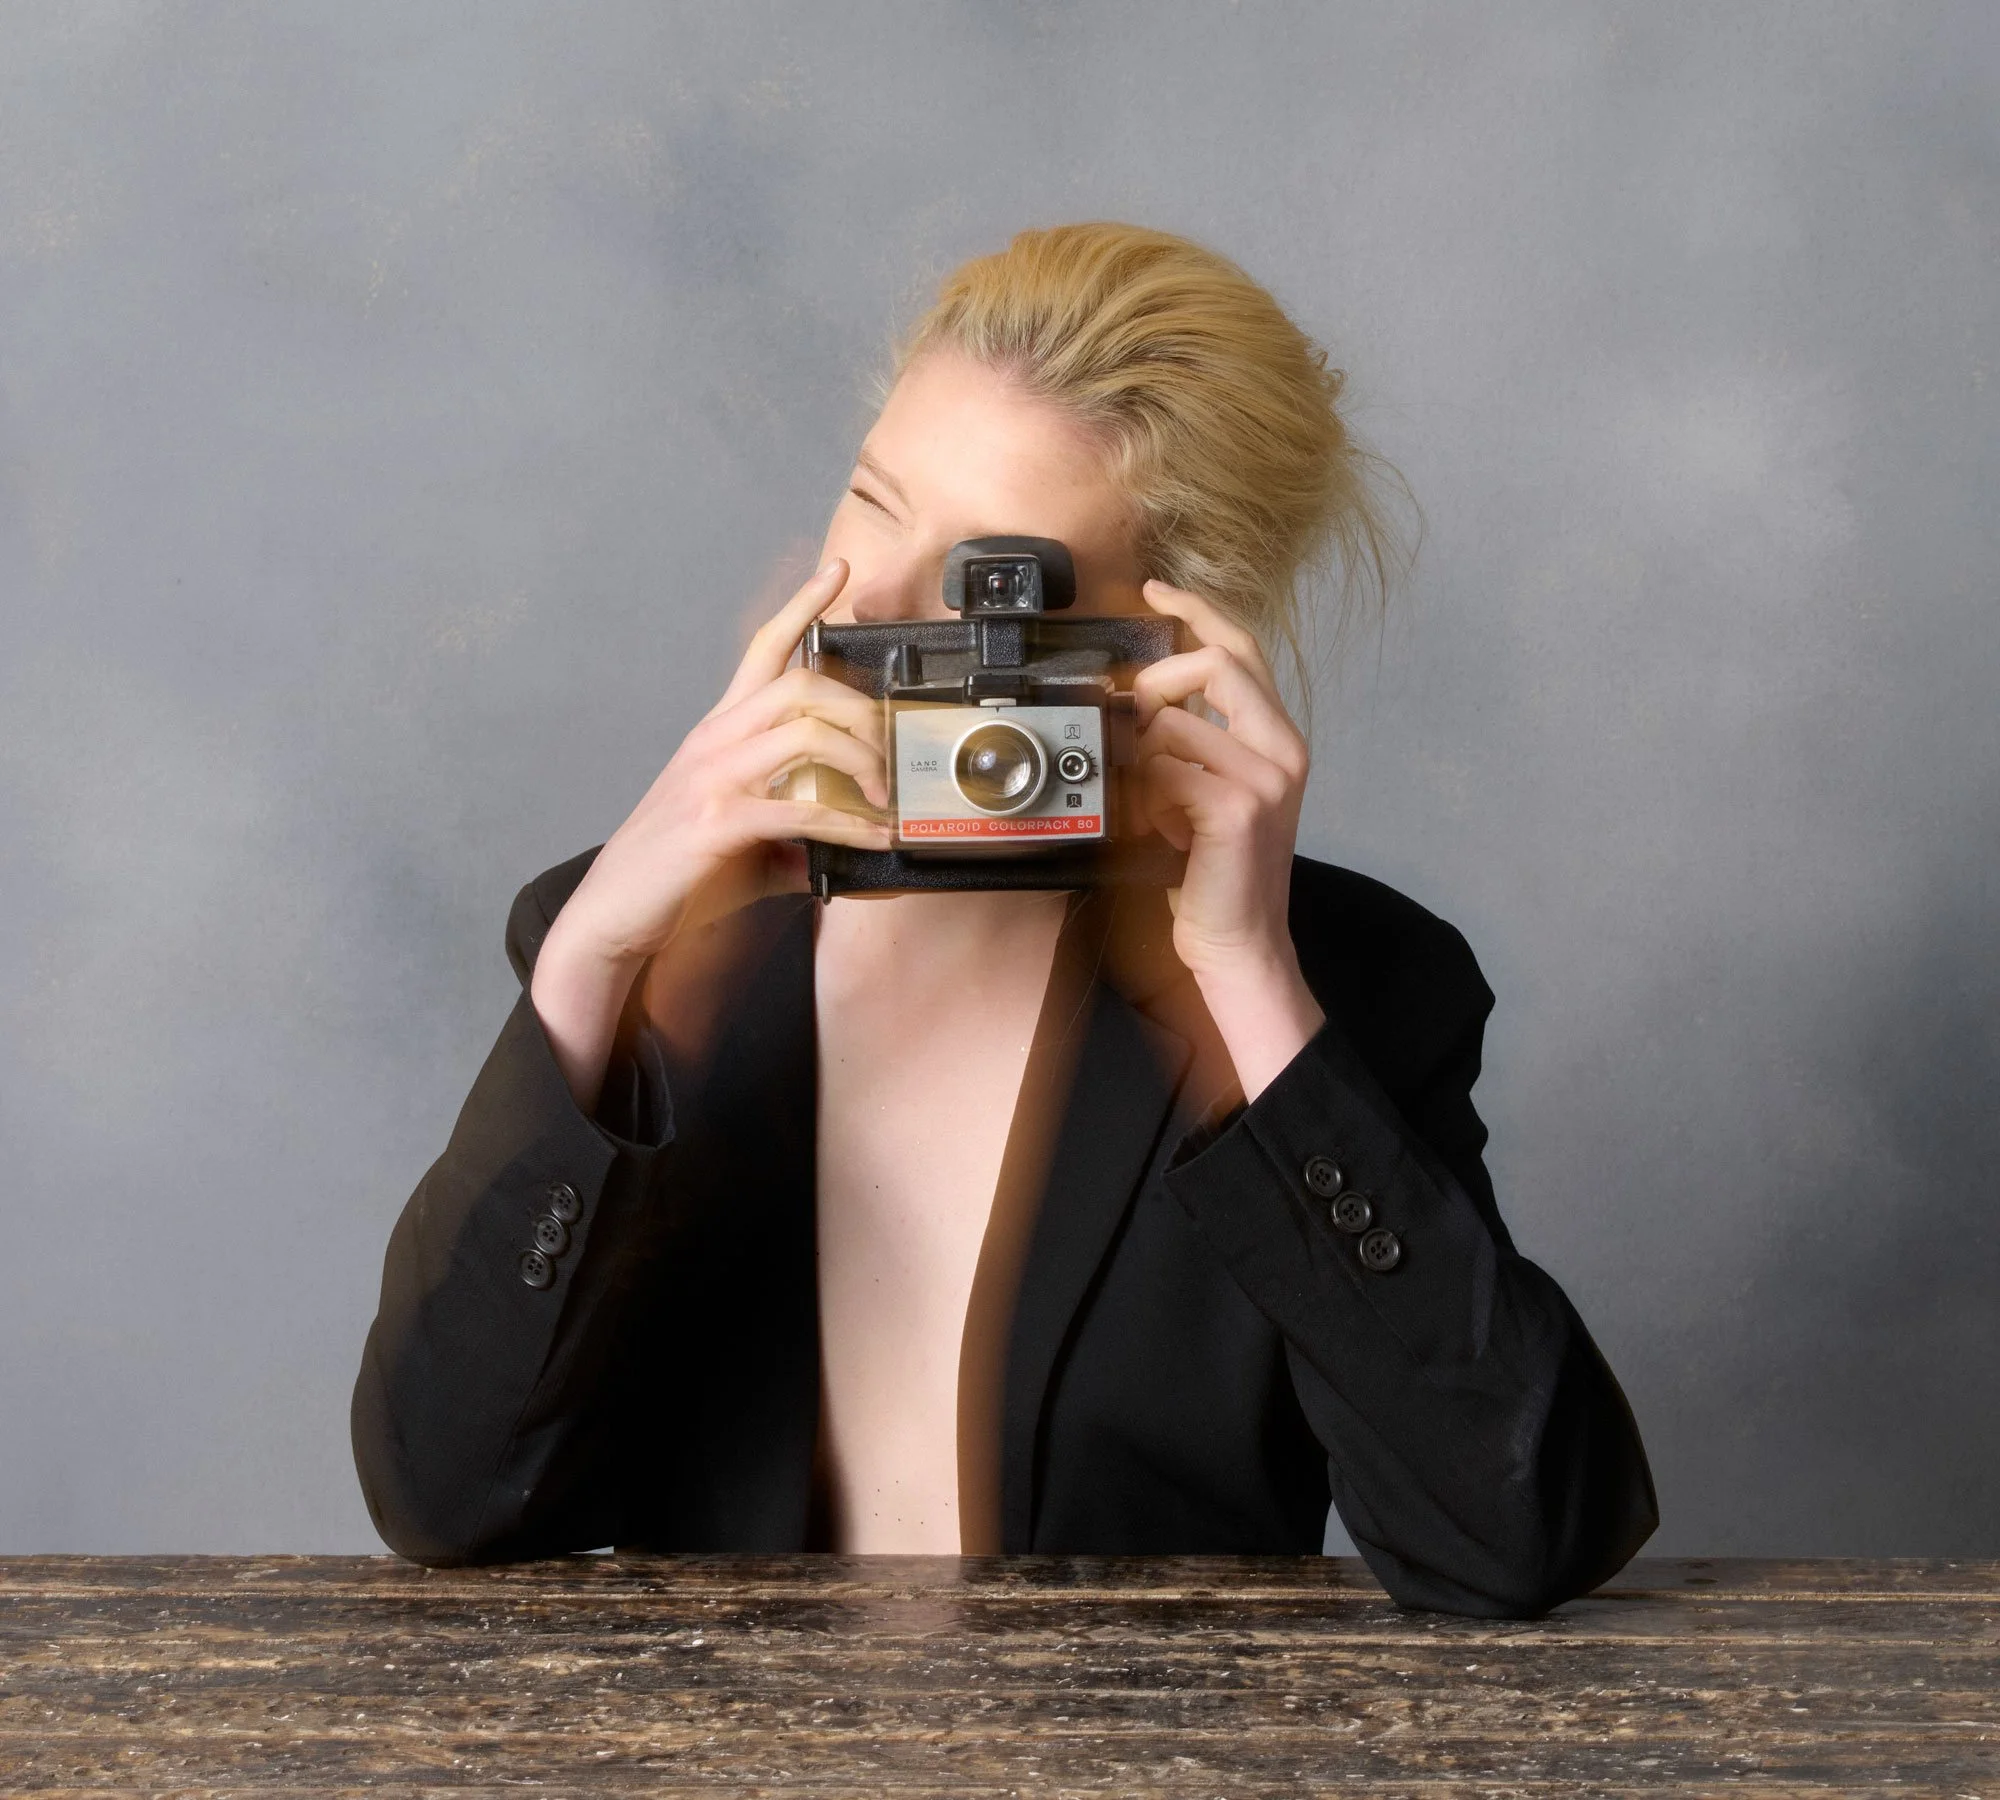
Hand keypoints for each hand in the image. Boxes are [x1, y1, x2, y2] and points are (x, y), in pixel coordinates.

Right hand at [532, 558, 890, 1108]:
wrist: (612, 916)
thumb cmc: (674, 873)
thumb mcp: (742, 837)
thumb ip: (795, 827)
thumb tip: (852, 840)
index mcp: (720, 732)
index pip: (763, 649)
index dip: (800, 605)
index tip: (834, 573)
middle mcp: (715, 741)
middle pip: (803, 684)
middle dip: (861, 711)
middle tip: (890, 753)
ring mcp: (713, 777)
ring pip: (804, 731)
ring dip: (861, 760)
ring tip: (884, 796)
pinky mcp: (717, 822)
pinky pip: (800, 809)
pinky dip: (848, 824)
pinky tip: (871, 837)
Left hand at [1134, 578, 1324, 1098]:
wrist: (1239, 943)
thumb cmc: (1214, 873)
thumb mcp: (1206, 792)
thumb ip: (1189, 742)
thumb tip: (1136, 700)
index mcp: (1278, 738)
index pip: (1242, 648)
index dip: (1197, 611)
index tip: (1155, 591)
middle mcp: (1283, 748)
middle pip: (1215, 662)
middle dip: (1155, 682)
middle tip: (1128, 720)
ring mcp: (1265, 777)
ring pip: (1174, 723)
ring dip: (1142, 760)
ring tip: (1151, 803)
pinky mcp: (1238, 807)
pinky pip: (1165, 769)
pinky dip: (1146, 794)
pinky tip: (1159, 828)